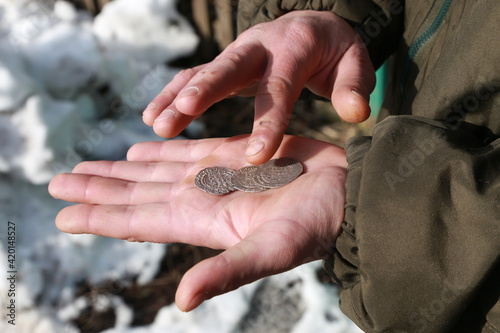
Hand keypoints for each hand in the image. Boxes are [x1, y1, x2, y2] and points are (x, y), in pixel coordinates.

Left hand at [49, 135, 346, 311]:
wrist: (347, 193)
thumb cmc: (318, 224)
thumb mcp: (273, 251)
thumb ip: (228, 272)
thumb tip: (183, 301)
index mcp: (202, 221)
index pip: (138, 220)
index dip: (99, 217)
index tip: (62, 215)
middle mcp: (202, 199)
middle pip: (136, 193)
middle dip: (97, 189)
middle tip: (57, 182)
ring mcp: (215, 175)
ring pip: (154, 169)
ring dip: (120, 169)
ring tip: (87, 166)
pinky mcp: (233, 153)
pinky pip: (186, 150)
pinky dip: (160, 149)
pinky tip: (139, 147)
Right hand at [143, 10, 374, 163]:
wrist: (311, 25)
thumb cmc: (333, 51)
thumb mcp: (354, 62)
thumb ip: (354, 86)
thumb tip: (355, 113)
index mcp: (295, 46)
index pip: (279, 86)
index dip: (267, 120)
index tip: (255, 156)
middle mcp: (260, 46)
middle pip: (230, 66)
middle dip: (206, 89)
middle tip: (183, 112)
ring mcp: (238, 53)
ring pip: (203, 70)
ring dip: (178, 95)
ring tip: (157, 124)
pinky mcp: (225, 63)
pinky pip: (193, 75)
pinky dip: (171, 93)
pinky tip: (153, 117)